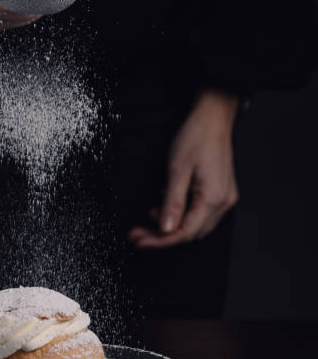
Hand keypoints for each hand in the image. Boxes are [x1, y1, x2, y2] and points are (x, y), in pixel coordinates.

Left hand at [128, 89, 239, 247]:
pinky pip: (197, 212)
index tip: (139, 241)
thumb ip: (171, 202)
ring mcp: (222, 197)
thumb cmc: (196, 137)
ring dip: (169, 225)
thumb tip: (165, 229)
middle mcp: (222, 202)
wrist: (212, 117)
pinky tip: (162, 206)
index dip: (160, 240)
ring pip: (193, 224)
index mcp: (214, 199)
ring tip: (146, 218)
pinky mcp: (218, 192)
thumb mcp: (177, 170)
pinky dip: (178, 214)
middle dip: (161, 235)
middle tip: (137, 234)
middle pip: (189, 232)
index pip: (184, 232)